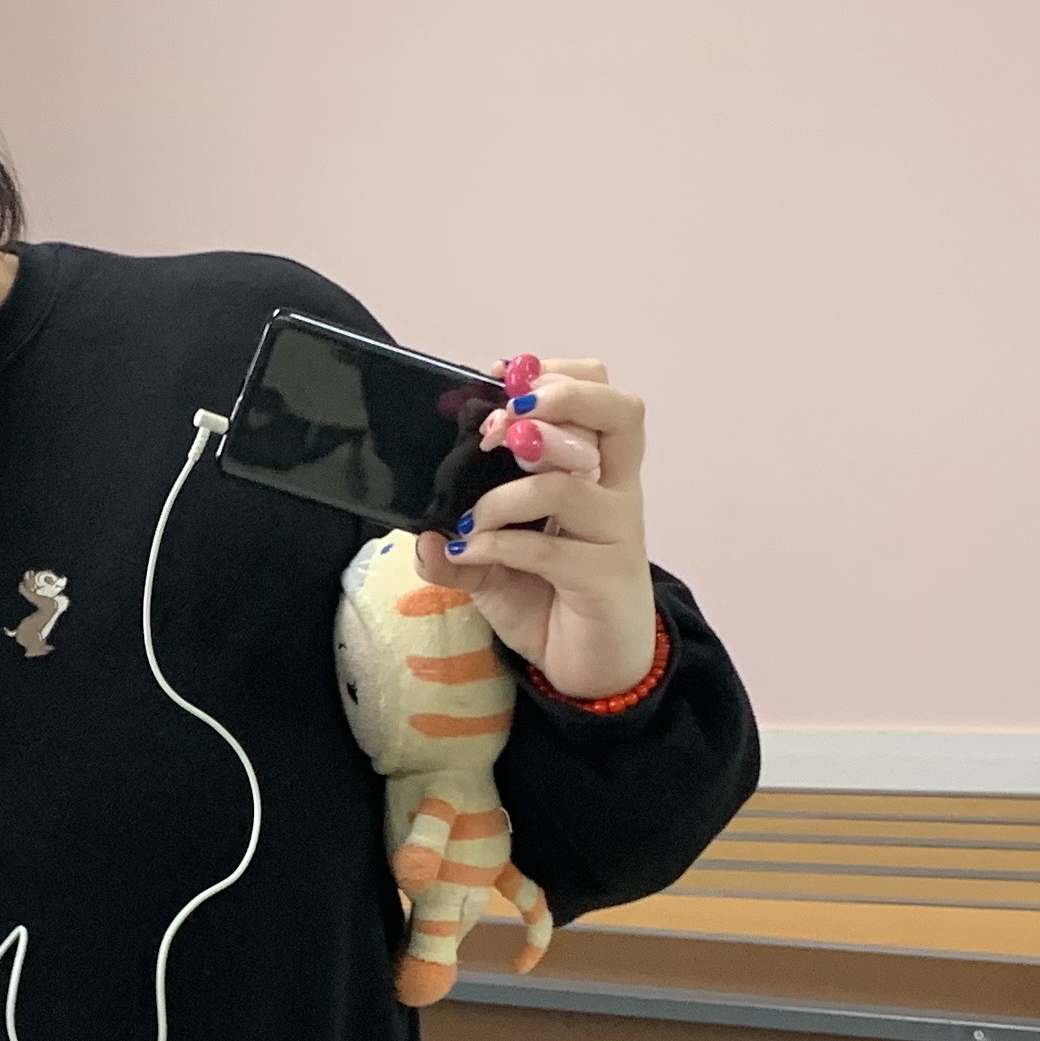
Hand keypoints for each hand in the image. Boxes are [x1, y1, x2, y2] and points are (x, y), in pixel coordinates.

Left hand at [414, 362, 658, 701]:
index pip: (601, 391)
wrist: (595, 667)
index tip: (501, 379)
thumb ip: (455, 547)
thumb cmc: (552, 597)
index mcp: (598, 468)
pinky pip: (549, 547)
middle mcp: (616, 489)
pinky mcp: (604, 577)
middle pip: (619, 412)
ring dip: (505, 493)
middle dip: (558, 400)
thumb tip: (420, 534)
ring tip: (473, 520)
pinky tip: (470, 554)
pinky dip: (499, 544)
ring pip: (570, 481)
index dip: (556, 373)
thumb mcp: (493, 565)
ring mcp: (615, 532)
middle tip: (504, 427)